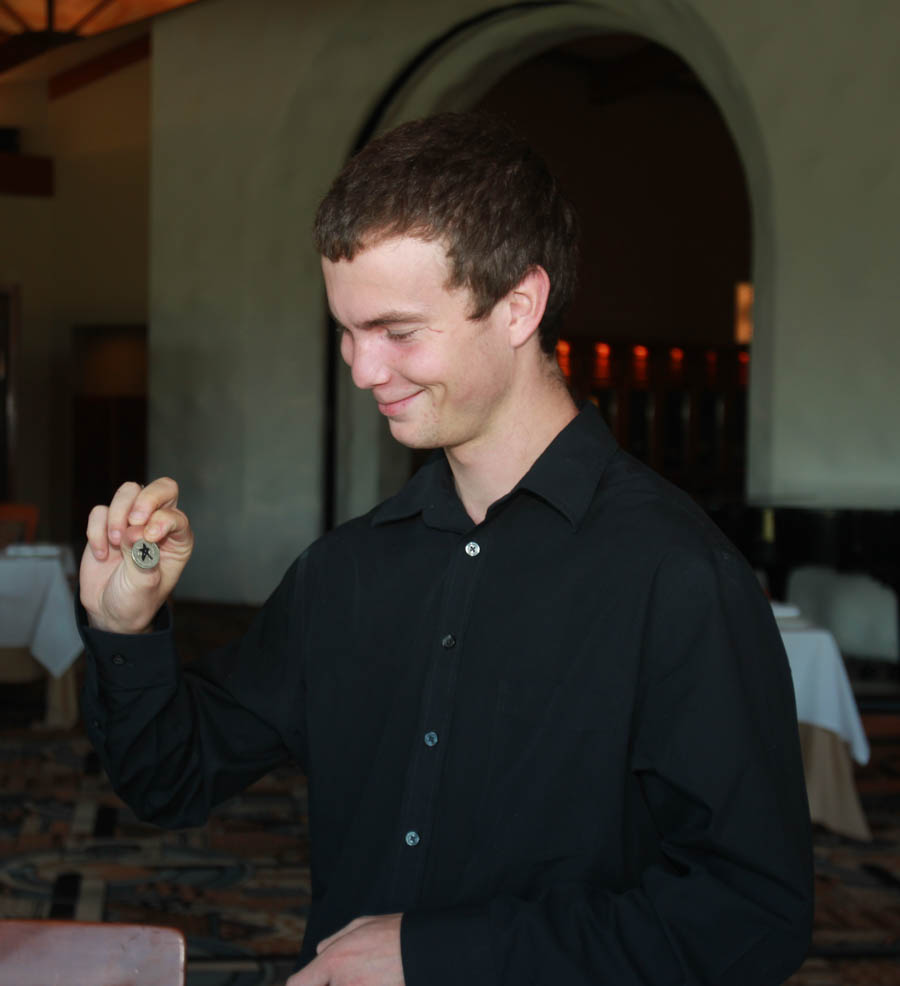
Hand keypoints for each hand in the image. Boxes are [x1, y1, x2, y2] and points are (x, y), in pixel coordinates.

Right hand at [80, 477, 193, 633]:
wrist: (110, 613)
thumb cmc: (136, 600)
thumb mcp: (145, 585)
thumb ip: (143, 557)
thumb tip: (135, 531)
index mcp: (178, 539)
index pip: (176, 514)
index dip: (162, 520)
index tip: (149, 537)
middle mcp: (158, 524)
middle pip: (162, 488)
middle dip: (146, 499)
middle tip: (133, 519)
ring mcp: (132, 522)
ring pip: (128, 492)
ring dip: (118, 515)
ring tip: (116, 542)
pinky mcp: (106, 525)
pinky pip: (100, 511)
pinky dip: (96, 530)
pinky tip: (101, 554)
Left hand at [286, 914, 403, 985]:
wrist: (422, 951)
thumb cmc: (392, 934)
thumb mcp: (359, 925)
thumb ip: (333, 942)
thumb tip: (319, 952)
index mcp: (333, 961)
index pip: (298, 985)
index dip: (302, 984)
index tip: (310, 981)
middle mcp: (342, 984)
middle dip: (330, 982)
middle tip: (349, 972)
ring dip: (349, 984)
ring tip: (368, 973)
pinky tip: (377, 979)